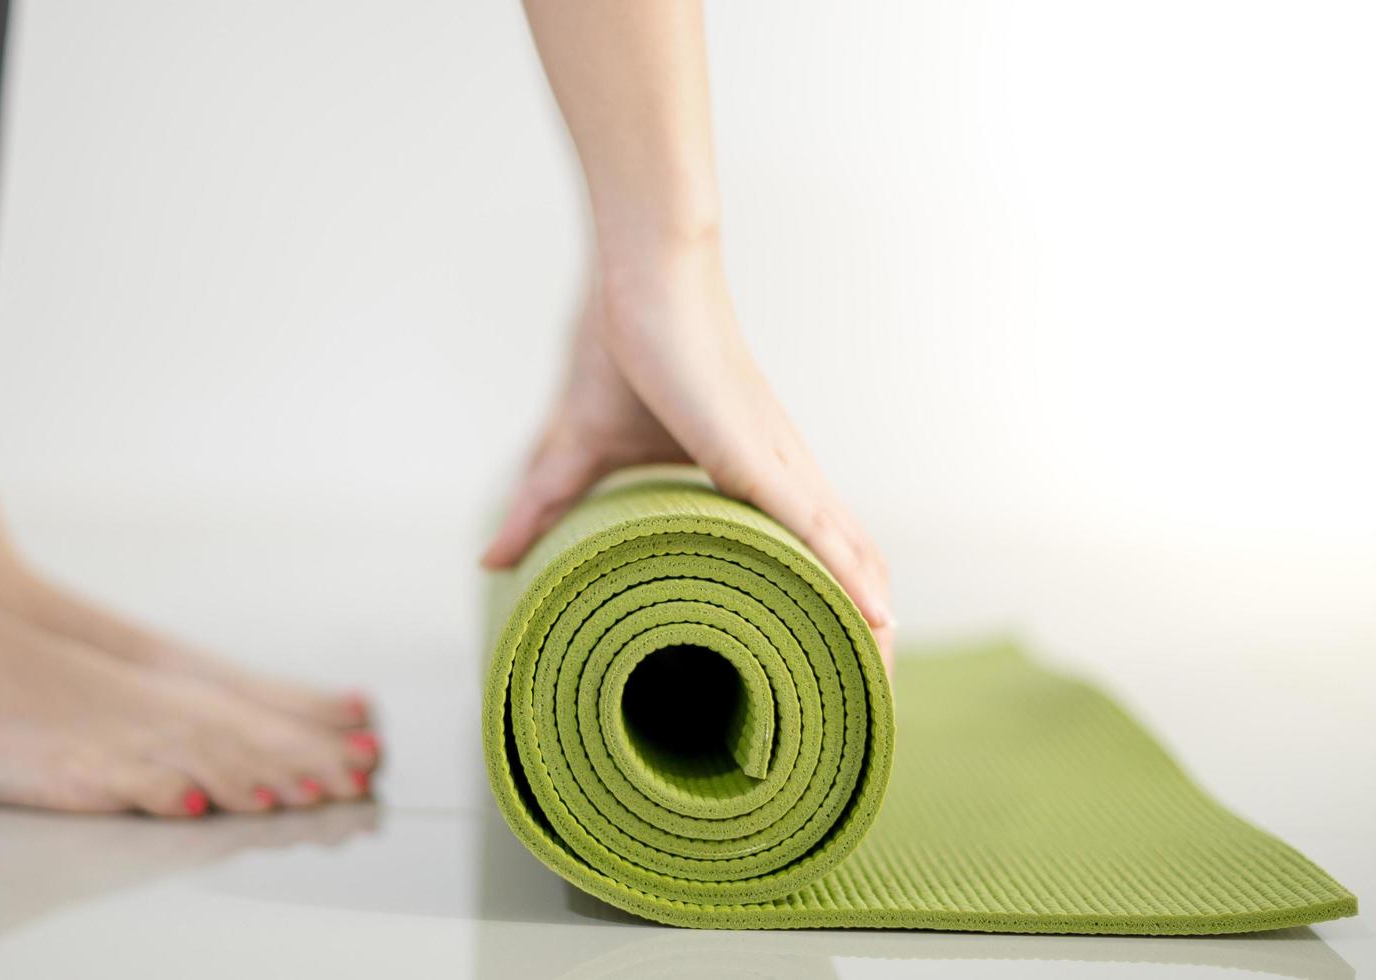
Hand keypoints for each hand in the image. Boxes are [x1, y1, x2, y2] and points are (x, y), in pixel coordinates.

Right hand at [482, 244, 895, 670]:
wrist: (637, 279)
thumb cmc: (620, 349)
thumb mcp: (575, 453)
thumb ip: (541, 509)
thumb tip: (490, 560)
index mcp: (750, 477)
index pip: (807, 551)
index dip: (830, 604)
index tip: (838, 661)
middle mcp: (781, 475)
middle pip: (845, 564)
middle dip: (864, 631)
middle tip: (876, 693)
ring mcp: (779, 467)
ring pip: (846, 556)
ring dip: (869, 618)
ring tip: (885, 677)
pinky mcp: (760, 459)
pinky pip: (819, 528)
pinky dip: (848, 574)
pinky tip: (878, 616)